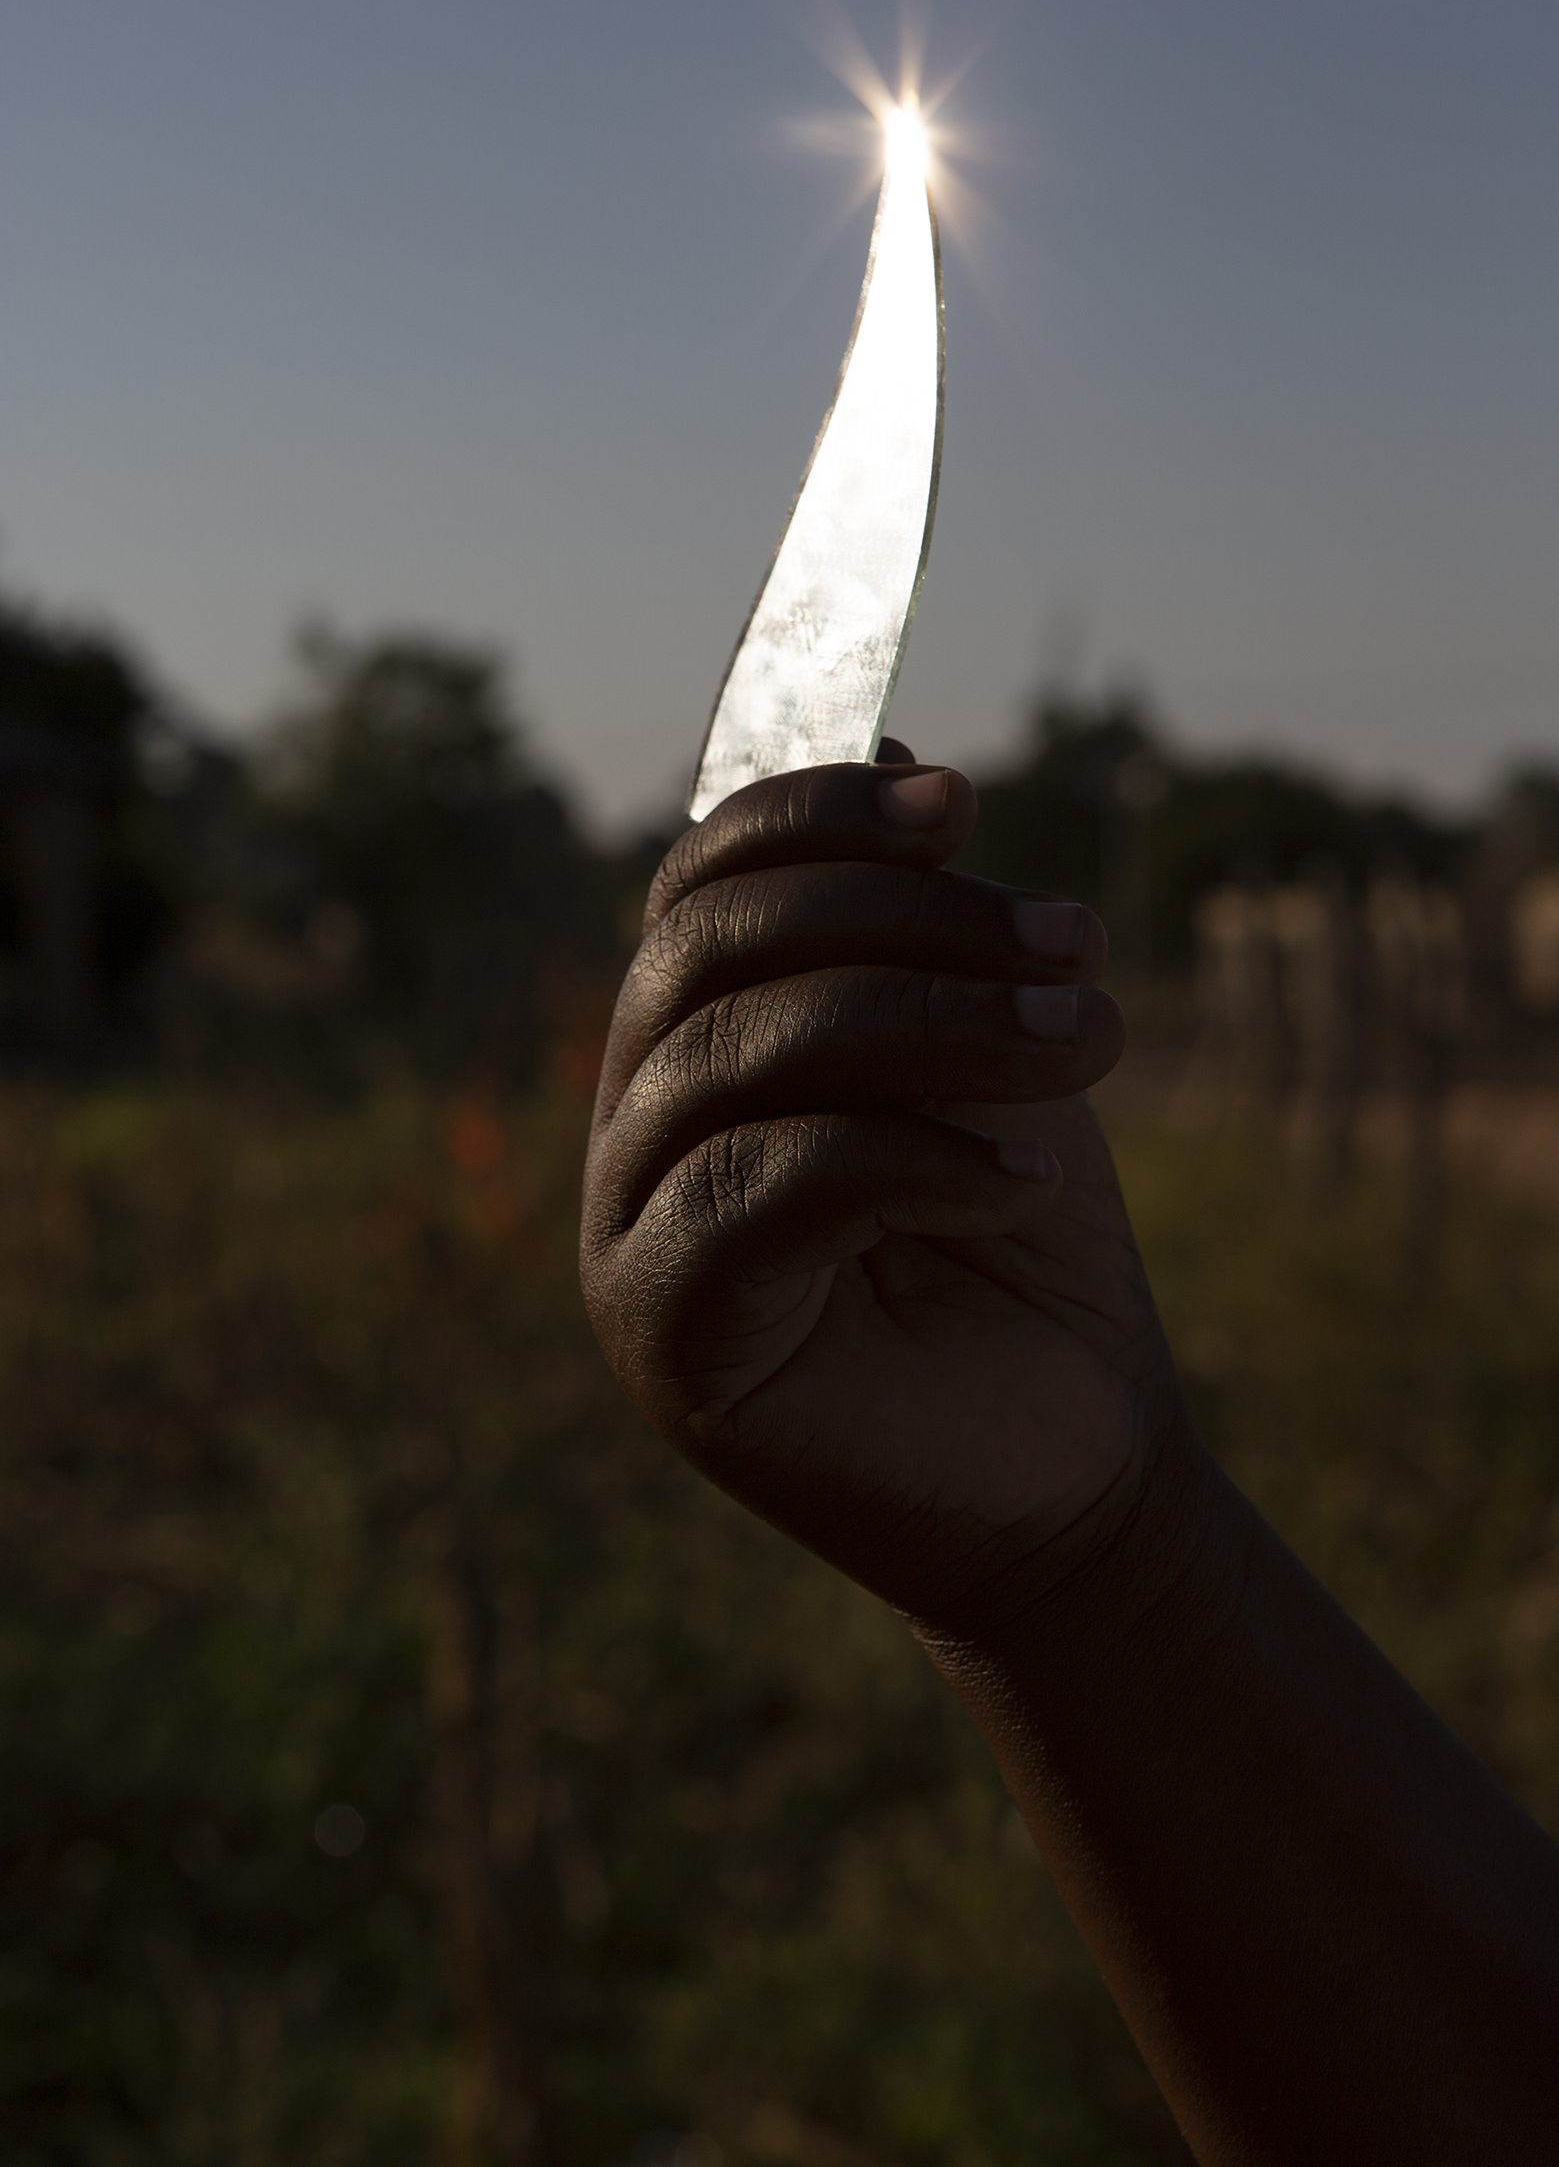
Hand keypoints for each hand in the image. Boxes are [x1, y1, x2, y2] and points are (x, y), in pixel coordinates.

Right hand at [580, 757, 1185, 1630]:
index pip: (701, 885)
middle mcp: (635, 1129)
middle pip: (714, 950)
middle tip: (1077, 947)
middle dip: (910, 921)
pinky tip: (1020, 1178)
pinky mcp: (667, 1336)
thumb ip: (922, 926)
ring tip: (1091, 1042)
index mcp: (694, 1046)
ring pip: (744, 1054)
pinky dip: (910, 1156)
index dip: (817, 814)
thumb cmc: (1018, 1250)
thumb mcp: (983, 1053)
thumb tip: (901, 741)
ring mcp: (628, 1235)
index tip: (964, 797)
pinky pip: (766, 1186)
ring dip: (939, 1025)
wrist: (1064, 1469)